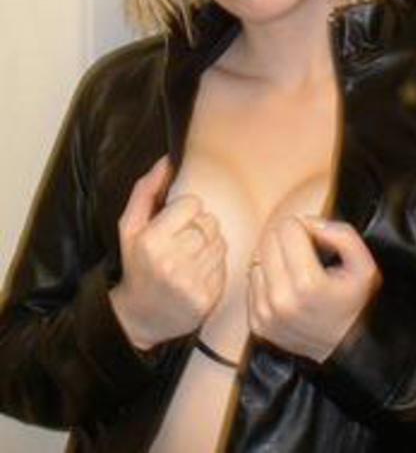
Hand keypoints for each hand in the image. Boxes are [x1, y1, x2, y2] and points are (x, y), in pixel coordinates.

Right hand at [109, 156, 226, 349]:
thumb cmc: (137, 264)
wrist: (139, 317)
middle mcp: (171, 263)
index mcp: (151, 241)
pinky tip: (197, 273)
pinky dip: (214, 265)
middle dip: (199, 227)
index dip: (185, 210)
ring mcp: (191, 282)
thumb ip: (146, 190)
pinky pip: (224, 265)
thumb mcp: (130, 227)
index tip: (174, 223)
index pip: (192, 204)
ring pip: (220, 242)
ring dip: (209, 245)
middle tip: (183, 241)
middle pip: (209, 222)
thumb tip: (167, 159)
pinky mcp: (207, 298)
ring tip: (190, 257)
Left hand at [247, 215, 381, 362]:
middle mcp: (281, 300)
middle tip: (308, 252)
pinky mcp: (257, 322)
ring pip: (258, 257)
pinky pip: (253, 280)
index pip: (288, 227)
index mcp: (307, 284)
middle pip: (269, 239)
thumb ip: (343, 235)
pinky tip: (288, 287)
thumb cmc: (354, 307)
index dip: (307, 228)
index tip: (318, 241)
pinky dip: (268, 278)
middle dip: (289, 238)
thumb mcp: (364, 266)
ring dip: (276, 257)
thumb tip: (312, 224)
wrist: (344, 352)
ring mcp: (266, 313)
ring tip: (298, 270)